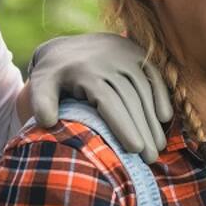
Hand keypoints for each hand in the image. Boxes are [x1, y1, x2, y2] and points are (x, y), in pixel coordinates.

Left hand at [27, 33, 173, 162]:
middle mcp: (108, 60)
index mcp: (86, 72)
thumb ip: (40, 102)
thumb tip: (47, 122)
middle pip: (131, 99)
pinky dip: (161, 95)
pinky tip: (165, 119)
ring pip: (145, 89)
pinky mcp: (136, 51)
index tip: (135, 150)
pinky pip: (153, 74)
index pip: (109, 102)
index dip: (123, 126)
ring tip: (159, 146)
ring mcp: (125, 54)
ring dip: (153, 119)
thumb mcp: (41, 84)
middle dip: (143, 130)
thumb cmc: (53, 75)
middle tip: (151, 158)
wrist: (66, 47)